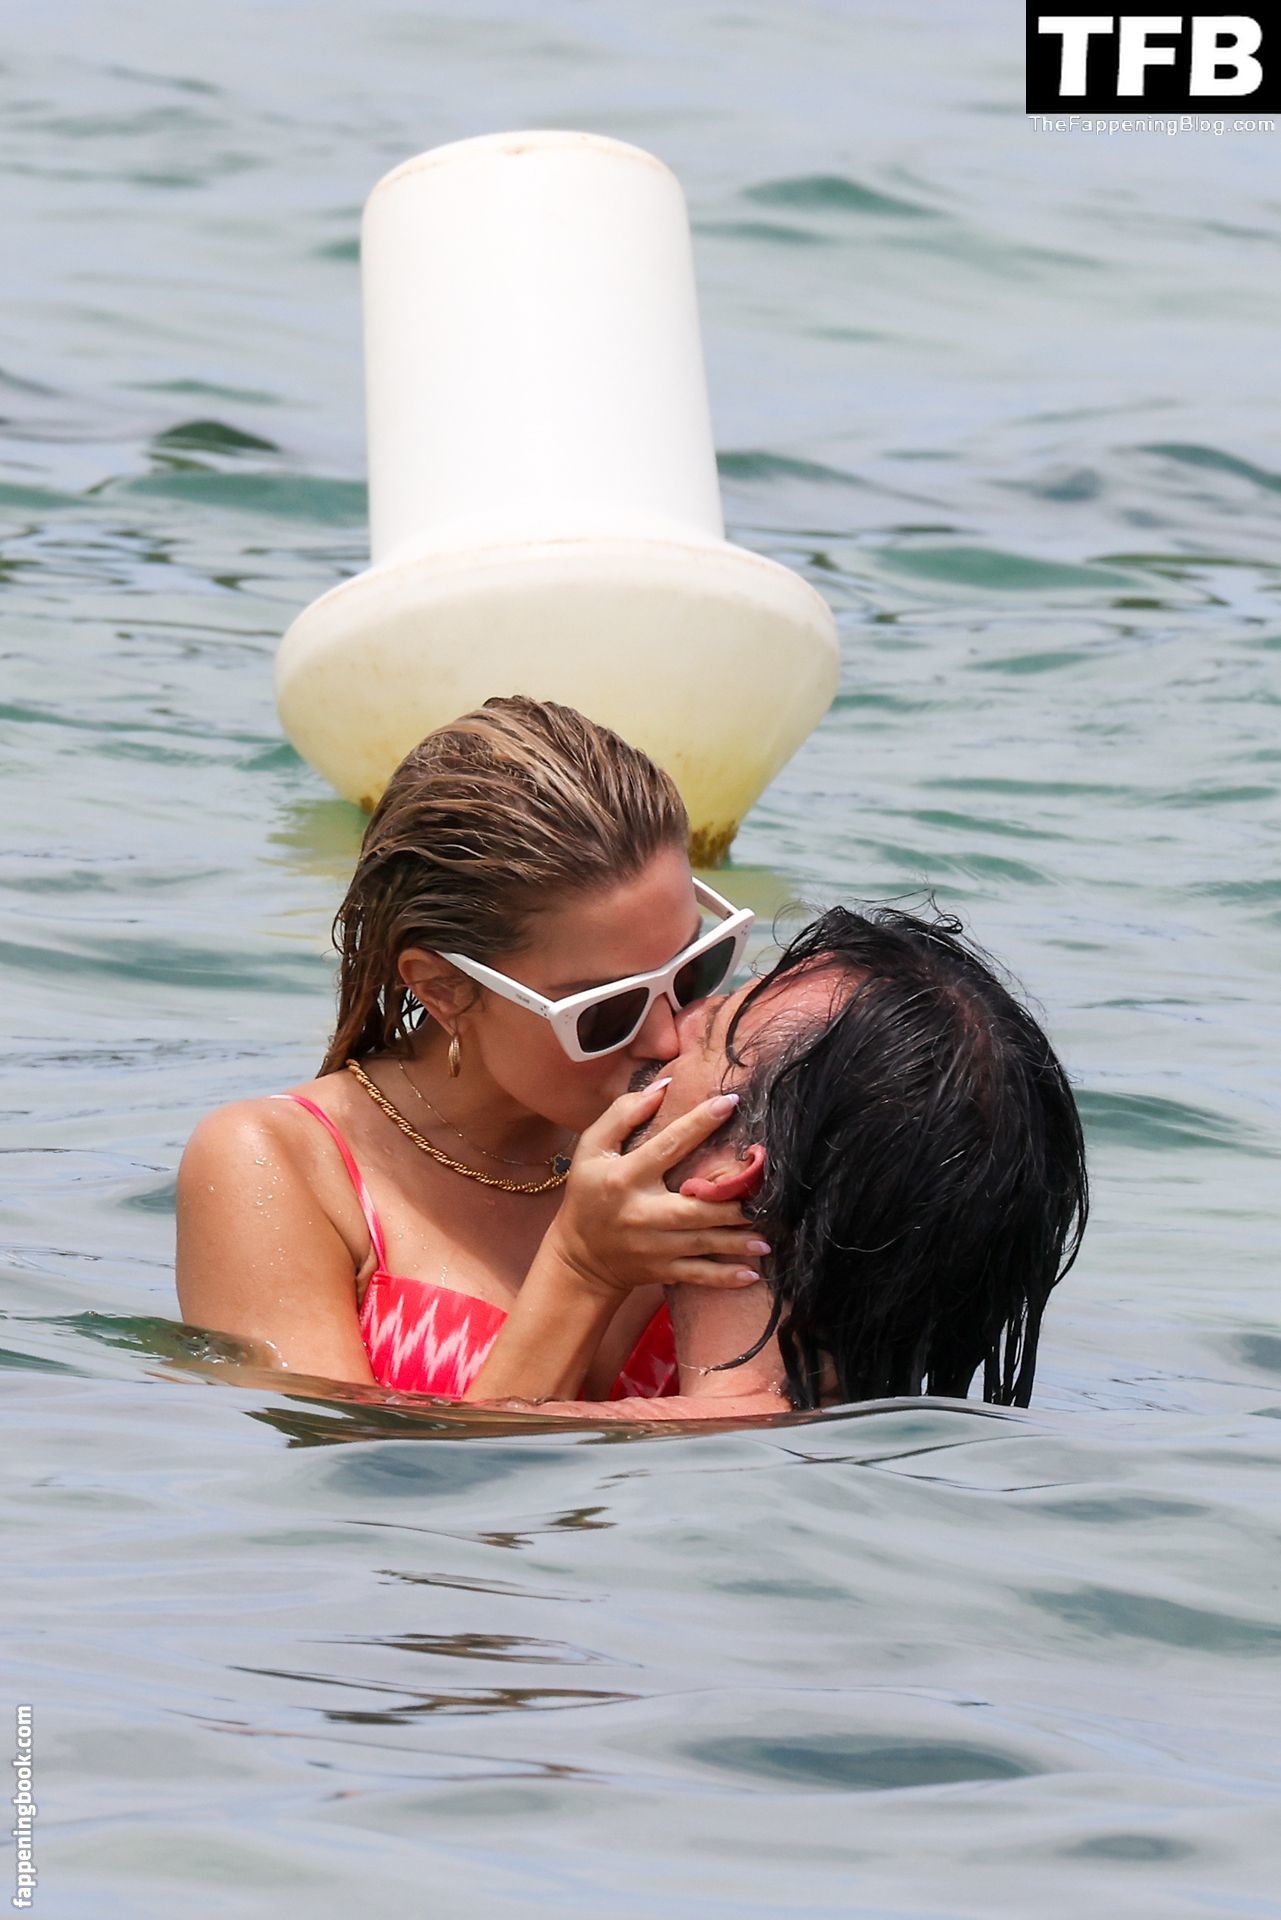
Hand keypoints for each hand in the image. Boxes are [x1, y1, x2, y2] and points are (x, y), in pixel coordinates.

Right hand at [543, 1080, 769, 1300]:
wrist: (578, 1256)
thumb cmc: (589, 1192)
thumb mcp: (592, 1148)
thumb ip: (623, 1113)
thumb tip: (664, 1086)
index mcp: (624, 1176)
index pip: (667, 1146)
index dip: (700, 1123)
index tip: (732, 1103)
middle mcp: (640, 1212)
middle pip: (693, 1207)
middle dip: (730, 1203)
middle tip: (766, 1190)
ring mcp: (652, 1246)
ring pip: (702, 1243)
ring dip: (737, 1240)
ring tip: (769, 1235)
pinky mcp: (661, 1270)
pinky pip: (697, 1275)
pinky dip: (724, 1277)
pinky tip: (751, 1274)